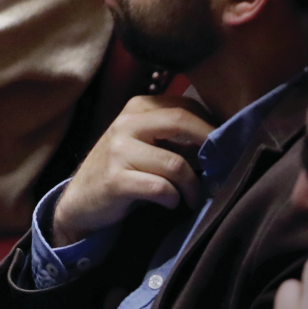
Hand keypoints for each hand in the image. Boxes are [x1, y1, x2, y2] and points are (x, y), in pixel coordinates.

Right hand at [51, 94, 214, 245]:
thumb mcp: (147, 143)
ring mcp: (118, 151)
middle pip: (181, 121)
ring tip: (191, 197)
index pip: (185, 106)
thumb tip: (222, 139)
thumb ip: (176, 135)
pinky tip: (169, 202)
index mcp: (137, 108)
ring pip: (176, 164)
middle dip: (209, 146)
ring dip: (192, 187)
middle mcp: (125, 124)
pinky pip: (161, 188)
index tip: (225, 148)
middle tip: (222, 168)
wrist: (83, 199)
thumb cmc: (125, 169)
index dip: (212, 127)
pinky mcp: (115, 180)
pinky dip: (173, 198)